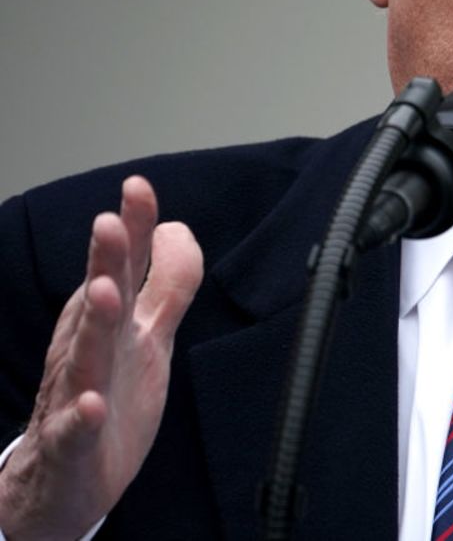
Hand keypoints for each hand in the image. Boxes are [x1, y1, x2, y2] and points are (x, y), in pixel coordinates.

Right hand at [0, 177, 202, 539]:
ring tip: (104, 292)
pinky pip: (75, 431)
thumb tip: (177, 229)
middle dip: (105, 261)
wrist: (62, 480)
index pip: (124, 266)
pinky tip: (92, 405)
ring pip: (84, 356)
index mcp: (109, 320)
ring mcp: (76, 395)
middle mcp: (90, 349)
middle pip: (100, 300)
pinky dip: (82, 418)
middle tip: (109, 222)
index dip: (134, 229)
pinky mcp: (73, 445)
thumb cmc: (107, 395)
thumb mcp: (147, 333)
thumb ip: (168, 283)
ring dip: (93, 323)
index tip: (139, 187)